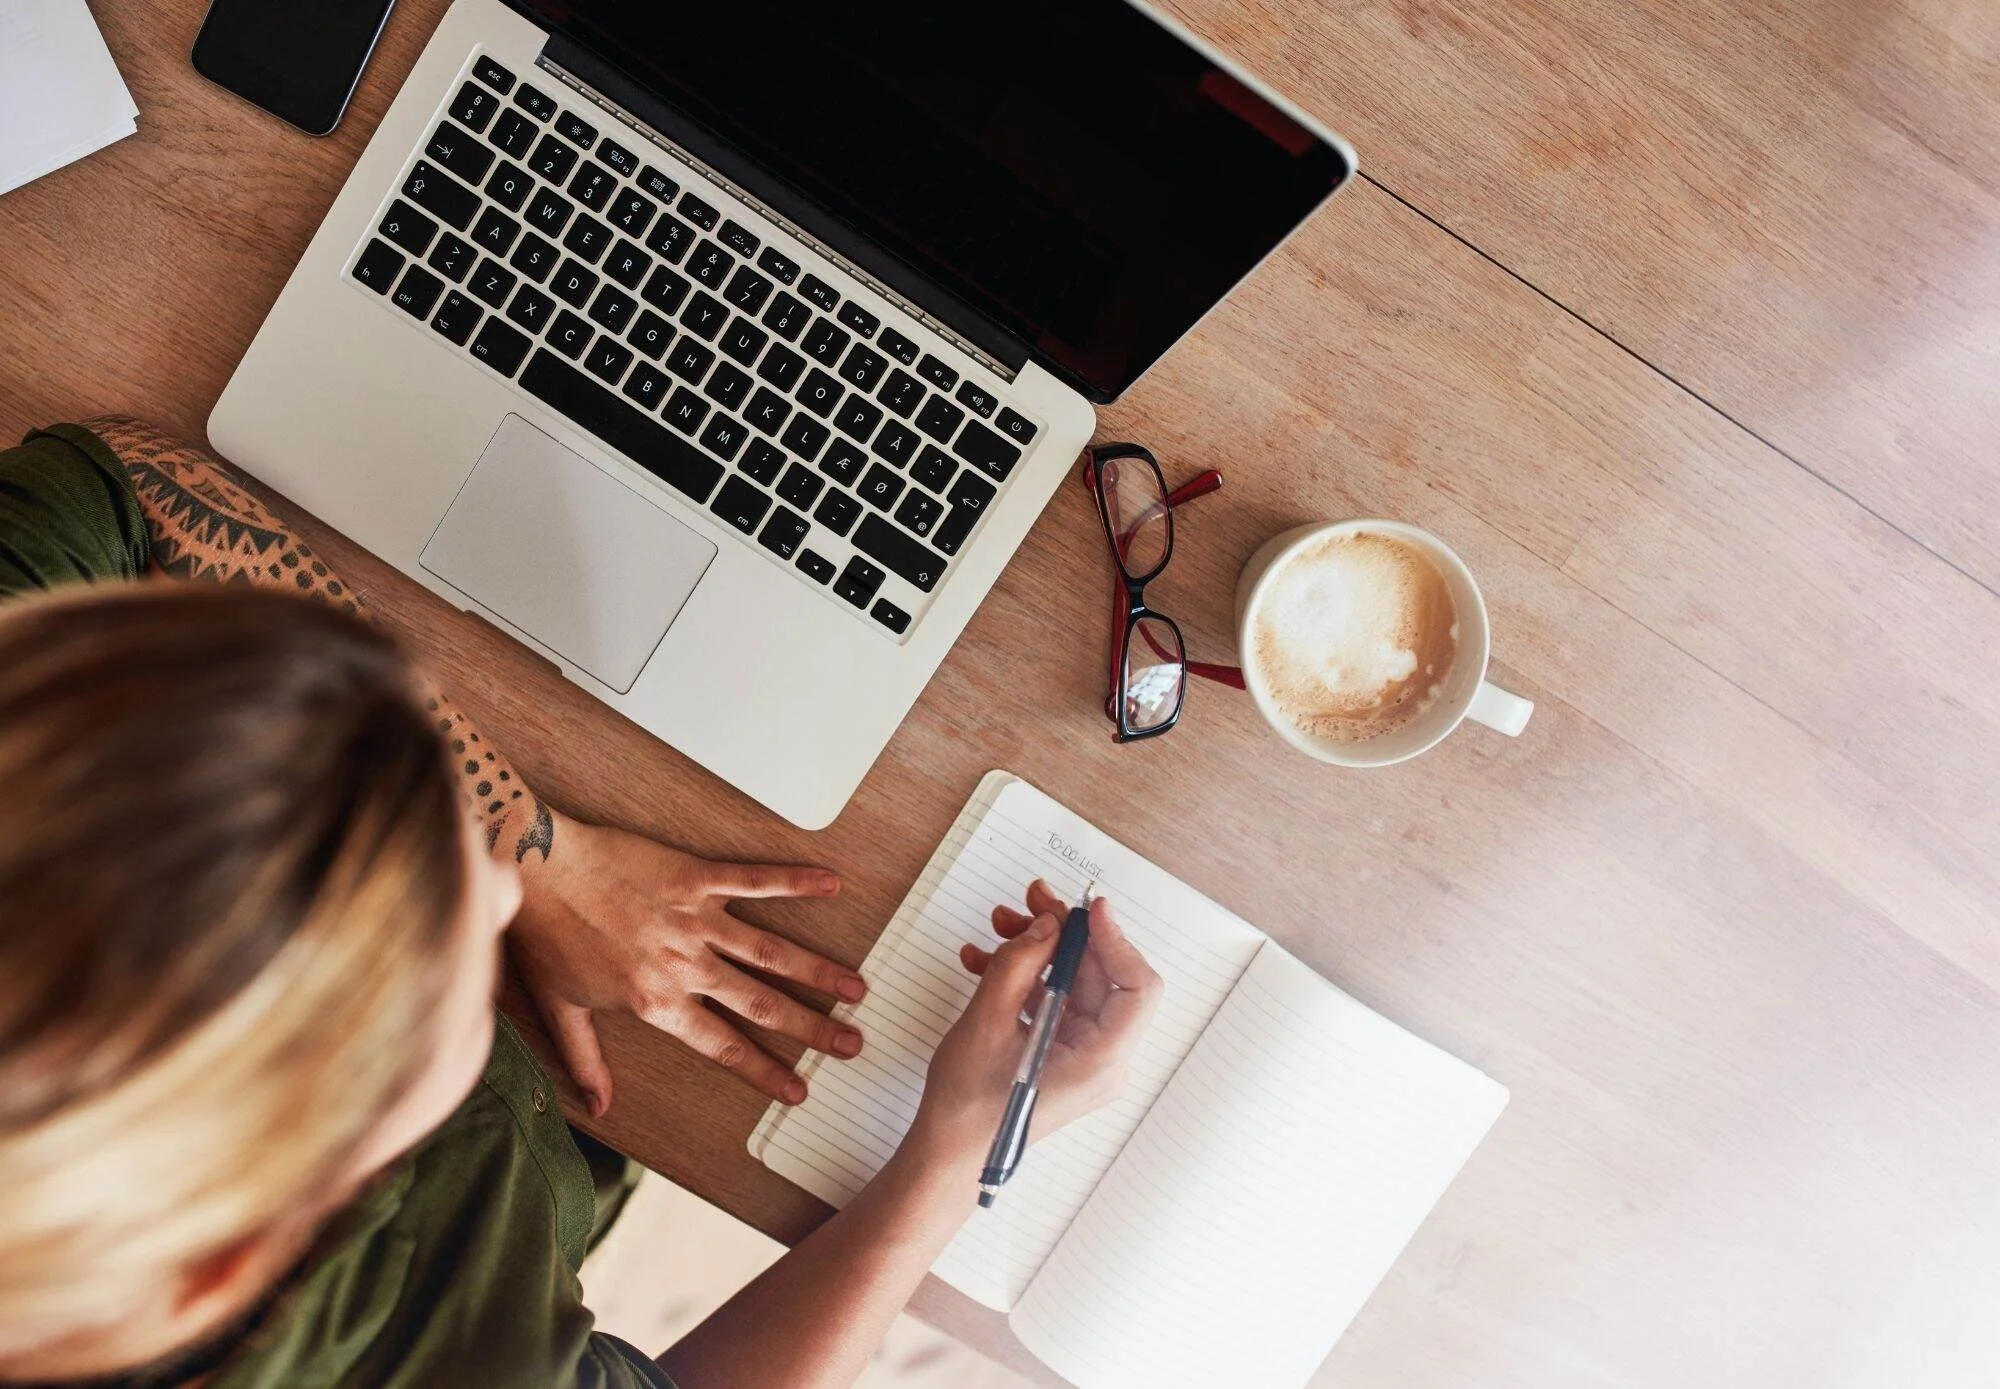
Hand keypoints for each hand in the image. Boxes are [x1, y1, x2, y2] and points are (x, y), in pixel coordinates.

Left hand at [506, 814, 867, 1115]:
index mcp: (656, 1003)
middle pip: (761, 1003)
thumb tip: (598, 1107)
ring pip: (769, 952)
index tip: (799, 1090)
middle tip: (852, 1042)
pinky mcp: (696, 877)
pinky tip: (831, 885)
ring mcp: (695, 919)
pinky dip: (794, 883)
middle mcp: (685, 966)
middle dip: (812, 1027)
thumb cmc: (546, 935)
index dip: (765, 1072)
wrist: (536, 869)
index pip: (723, 1047)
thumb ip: (585, 1060)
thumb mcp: (561, 1008)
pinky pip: (754, 881)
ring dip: (817, 971)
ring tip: (856, 986)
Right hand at [906, 880, 1162, 1171]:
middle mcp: (1101, 1060)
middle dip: (1063, 937)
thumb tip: (1047, 925)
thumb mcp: (987, 1022)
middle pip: (1101, 979)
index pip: (1137, 989)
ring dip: (1036, 952)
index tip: (1088, 909)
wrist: (946, 1155)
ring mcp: (1081, 1057)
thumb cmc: (968, 1109)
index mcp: (1099, 1062)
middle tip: (1031, 902)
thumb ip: (1019, 965)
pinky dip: (1024, 979)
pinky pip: (1053, 1003)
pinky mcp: (1059, 1054)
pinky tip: (985, 962)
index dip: (1116, 940)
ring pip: (1073, 985)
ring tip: (998, 927)